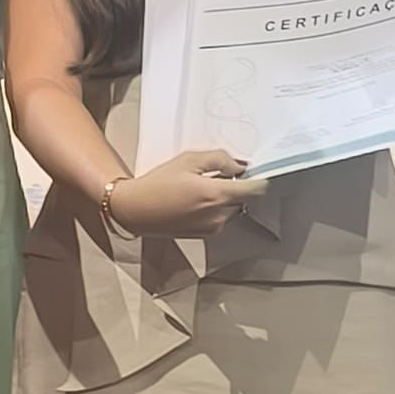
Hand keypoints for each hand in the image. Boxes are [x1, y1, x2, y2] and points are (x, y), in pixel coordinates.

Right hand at [108, 149, 266, 238]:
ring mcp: (213, 227)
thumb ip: (219, 159)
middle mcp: (219, 214)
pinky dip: (215, 209)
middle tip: (216, 176)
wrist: (135, 210)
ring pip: (232, 208)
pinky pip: (220, 218)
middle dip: (236, 187)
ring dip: (225, 198)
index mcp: (216, 194)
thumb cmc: (157, 184)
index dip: (259, 179)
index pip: (257, 190)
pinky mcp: (205, 235)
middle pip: (245, 199)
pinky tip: (194, 201)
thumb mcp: (187, 160)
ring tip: (200, 189)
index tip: (253, 172)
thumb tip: (239, 166)